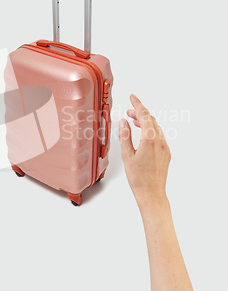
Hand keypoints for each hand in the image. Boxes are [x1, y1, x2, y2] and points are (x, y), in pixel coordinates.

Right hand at [119, 94, 170, 209]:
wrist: (152, 193)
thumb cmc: (138, 178)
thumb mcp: (126, 155)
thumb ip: (125, 136)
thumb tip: (124, 122)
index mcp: (149, 139)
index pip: (144, 115)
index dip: (137, 104)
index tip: (132, 97)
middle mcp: (160, 141)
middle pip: (151, 120)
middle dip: (140, 113)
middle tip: (129, 111)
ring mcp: (165, 147)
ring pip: (156, 128)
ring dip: (145, 122)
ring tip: (134, 122)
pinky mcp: (167, 154)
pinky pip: (159, 137)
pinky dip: (150, 131)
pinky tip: (143, 135)